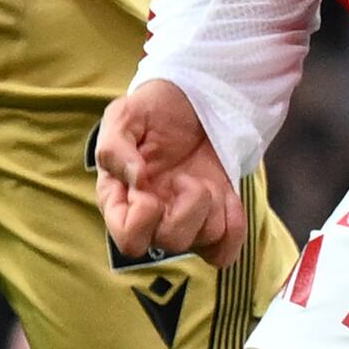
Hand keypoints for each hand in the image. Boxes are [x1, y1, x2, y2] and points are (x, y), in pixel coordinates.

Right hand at [95, 81, 247, 264]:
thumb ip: (115, 147)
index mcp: (121, 201)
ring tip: (201, 179)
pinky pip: (227, 247)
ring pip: (204, 241)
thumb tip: (136, 179)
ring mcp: (185, 222)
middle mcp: (153, 219)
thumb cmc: (150, 111)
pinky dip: (233, 224)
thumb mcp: (123, 116)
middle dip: (186, 207)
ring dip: (211, 206)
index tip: (148, 183)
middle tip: (184, 177)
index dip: (144, 218)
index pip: (130, 241)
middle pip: (171, 243)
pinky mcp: (214, 220)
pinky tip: (225, 196)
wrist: (191, 101)